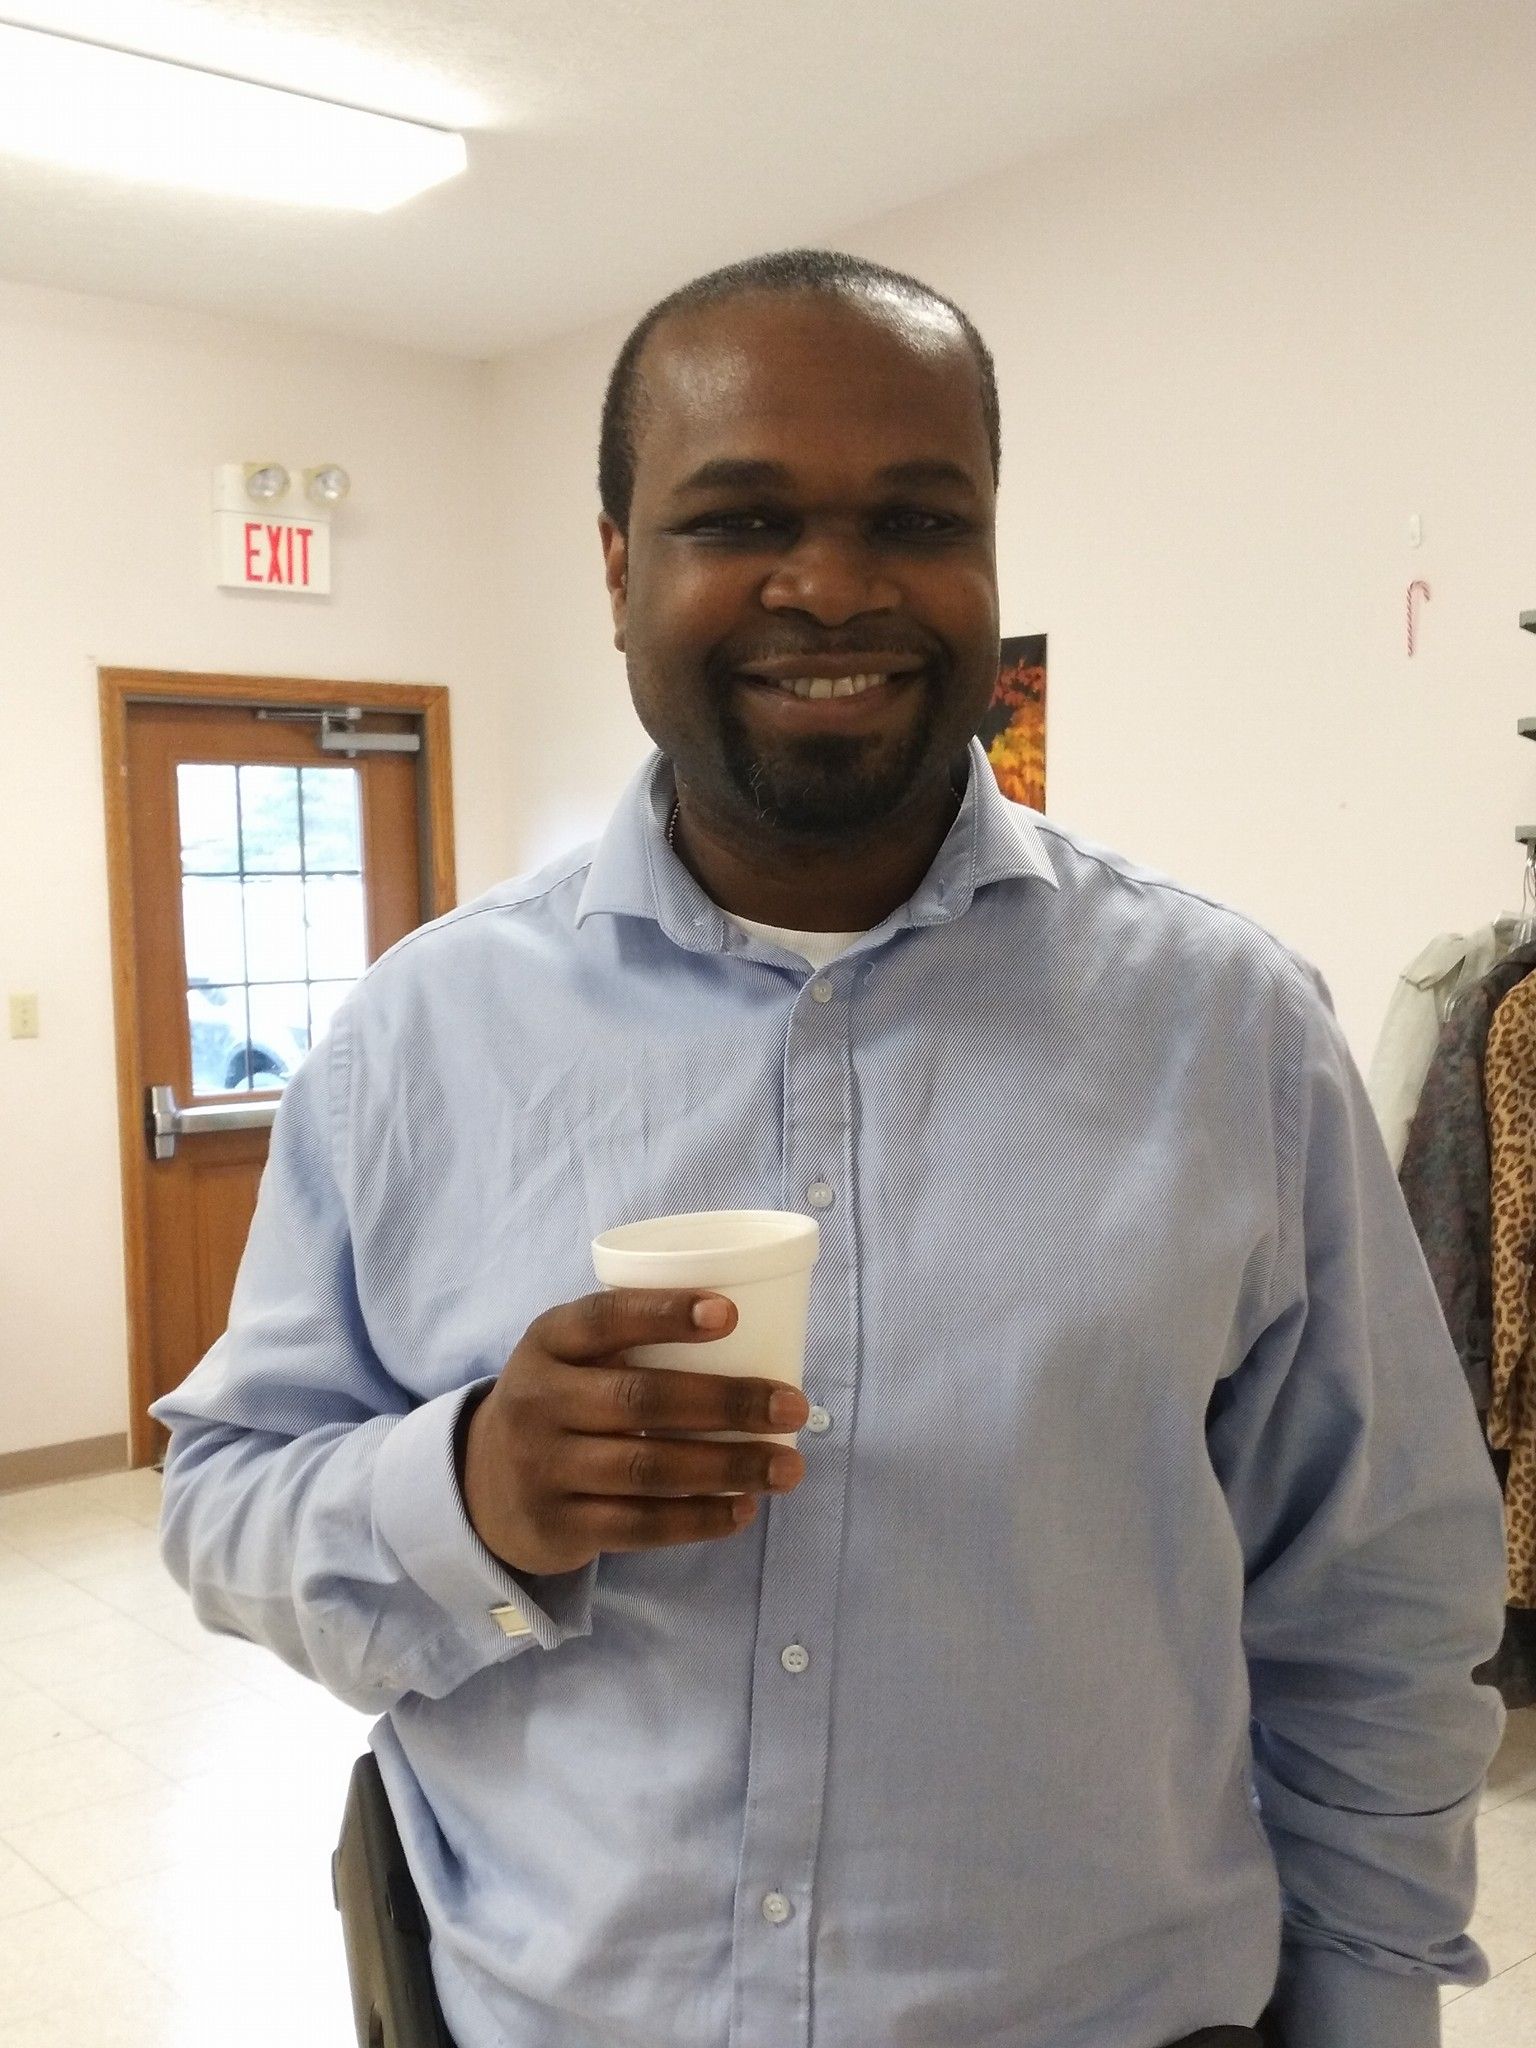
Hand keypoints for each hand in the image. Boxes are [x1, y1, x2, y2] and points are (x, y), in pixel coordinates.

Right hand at [461, 1289, 809, 1575]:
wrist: (484, 1484)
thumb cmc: (564, 1400)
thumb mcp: (572, 1357)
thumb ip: (633, 1341)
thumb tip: (760, 1333)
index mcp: (547, 1342)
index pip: (605, 1319)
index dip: (665, 1313)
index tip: (731, 1313)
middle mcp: (538, 1401)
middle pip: (642, 1399)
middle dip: (727, 1402)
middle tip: (794, 1407)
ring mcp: (543, 1468)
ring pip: (649, 1468)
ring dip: (729, 1467)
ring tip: (787, 1467)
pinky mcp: (558, 1526)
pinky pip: (640, 1525)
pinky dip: (699, 1518)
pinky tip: (743, 1509)